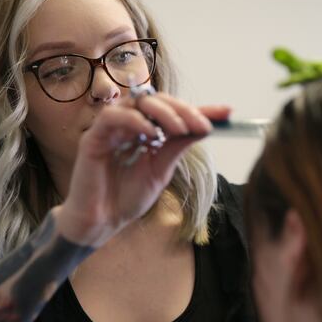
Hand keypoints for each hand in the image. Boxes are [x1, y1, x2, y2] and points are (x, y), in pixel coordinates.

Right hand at [56, 93, 212, 246]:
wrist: (103, 221)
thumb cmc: (128, 197)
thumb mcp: (162, 169)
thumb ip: (178, 147)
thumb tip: (206, 127)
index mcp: (146, 130)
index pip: (174, 112)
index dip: (200, 109)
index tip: (227, 113)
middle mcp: (129, 124)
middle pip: (156, 100)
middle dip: (182, 110)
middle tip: (201, 125)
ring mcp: (111, 128)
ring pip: (136, 102)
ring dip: (162, 112)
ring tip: (180, 130)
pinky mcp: (94, 136)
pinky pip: (113, 116)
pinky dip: (135, 121)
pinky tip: (152, 135)